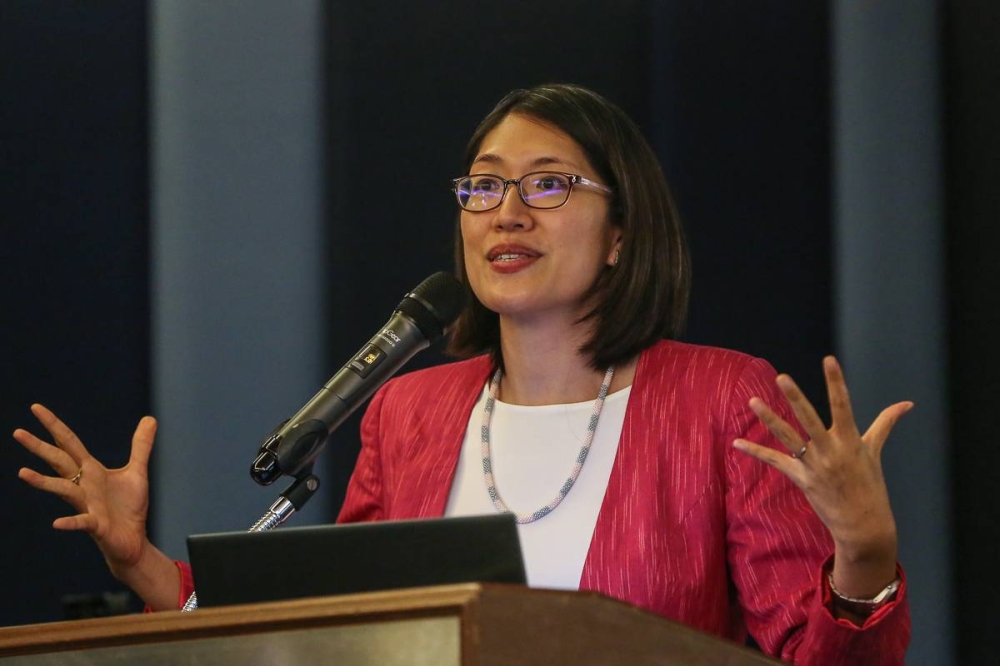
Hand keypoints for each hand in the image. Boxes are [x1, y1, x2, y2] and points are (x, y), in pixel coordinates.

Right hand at [14, 404, 156, 579]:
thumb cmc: (129, 508)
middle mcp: (84, 485)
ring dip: (43, 482)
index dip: (54, 425)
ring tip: (23, 473)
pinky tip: (57, 523)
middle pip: (59, 461)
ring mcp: (87, 504)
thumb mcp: (137, 471)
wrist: (132, 540)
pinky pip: (81, 522)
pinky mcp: (96, 525)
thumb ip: (141, 446)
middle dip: (39, 447)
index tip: (35, 408)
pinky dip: (70, 522)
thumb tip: (150, 418)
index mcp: (91, 470)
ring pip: (63, 489)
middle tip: (17, 432)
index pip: (69, 443)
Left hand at [733, 356, 911, 599]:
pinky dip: (755, 451)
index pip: (843, 405)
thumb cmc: (870, 484)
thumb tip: (907, 403)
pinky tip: (736, 442)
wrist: (863, 524)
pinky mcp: (800, 479)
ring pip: (788, 438)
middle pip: (810, 419)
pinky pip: (775, 462)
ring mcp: (814, 465)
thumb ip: (886, 423)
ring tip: (753, 401)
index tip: (829, 360)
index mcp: (850, 440)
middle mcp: (830, 451)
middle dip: (796, 398)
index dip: (836, 382)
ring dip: (769, 419)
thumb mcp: (875, 451)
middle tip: (781, 377)